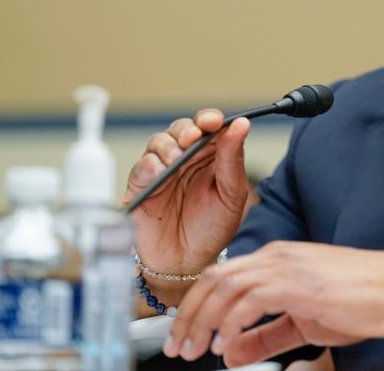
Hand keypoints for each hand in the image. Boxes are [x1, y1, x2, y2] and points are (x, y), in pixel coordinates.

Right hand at [123, 109, 250, 282]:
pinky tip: (161, 171)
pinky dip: (151, 164)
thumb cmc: (211, 229)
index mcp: (211, 158)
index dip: (210, 119)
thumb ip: (233, 160)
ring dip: (169, 144)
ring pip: (160, 141)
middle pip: (182, 128)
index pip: (209, 128)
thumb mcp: (231, 195)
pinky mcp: (142, 186)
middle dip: (187, 128)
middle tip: (193, 137)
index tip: (213, 121)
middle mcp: (186, 160)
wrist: (186, 264)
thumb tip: (241, 124)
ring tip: (177, 159)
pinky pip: (142, 166)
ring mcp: (163, 171)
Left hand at [162, 242, 383, 366]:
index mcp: (276, 260)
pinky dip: (231, 322)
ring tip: (195, 348)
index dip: (194, 307)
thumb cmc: (361, 299)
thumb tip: (231, 353)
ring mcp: (287, 266)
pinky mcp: (299, 283)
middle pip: (214, 279)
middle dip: (188, 315)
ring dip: (202, 321)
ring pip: (225, 287)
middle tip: (178, 347)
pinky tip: (226, 343)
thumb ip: (265, 336)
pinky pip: (251, 299)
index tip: (183, 336)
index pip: (220, 276)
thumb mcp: (304, 323)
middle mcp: (276, 257)